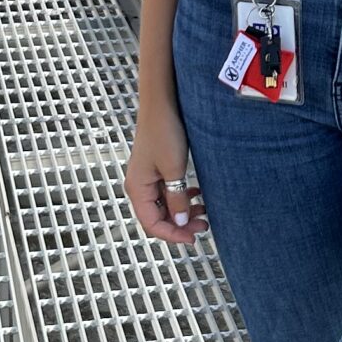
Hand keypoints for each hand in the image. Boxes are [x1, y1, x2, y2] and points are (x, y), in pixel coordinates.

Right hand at [125, 98, 208, 244]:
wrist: (162, 103)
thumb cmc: (165, 131)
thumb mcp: (174, 169)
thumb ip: (176, 199)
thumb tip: (179, 222)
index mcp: (138, 188)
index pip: (152, 224)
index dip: (172, 235)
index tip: (193, 238)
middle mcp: (139, 185)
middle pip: (158, 217)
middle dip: (180, 225)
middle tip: (203, 226)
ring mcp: (148, 177)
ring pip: (164, 205)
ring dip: (182, 212)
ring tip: (203, 212)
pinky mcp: (157, 168)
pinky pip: (167, 191)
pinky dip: (182, 197)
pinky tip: (196, 194)